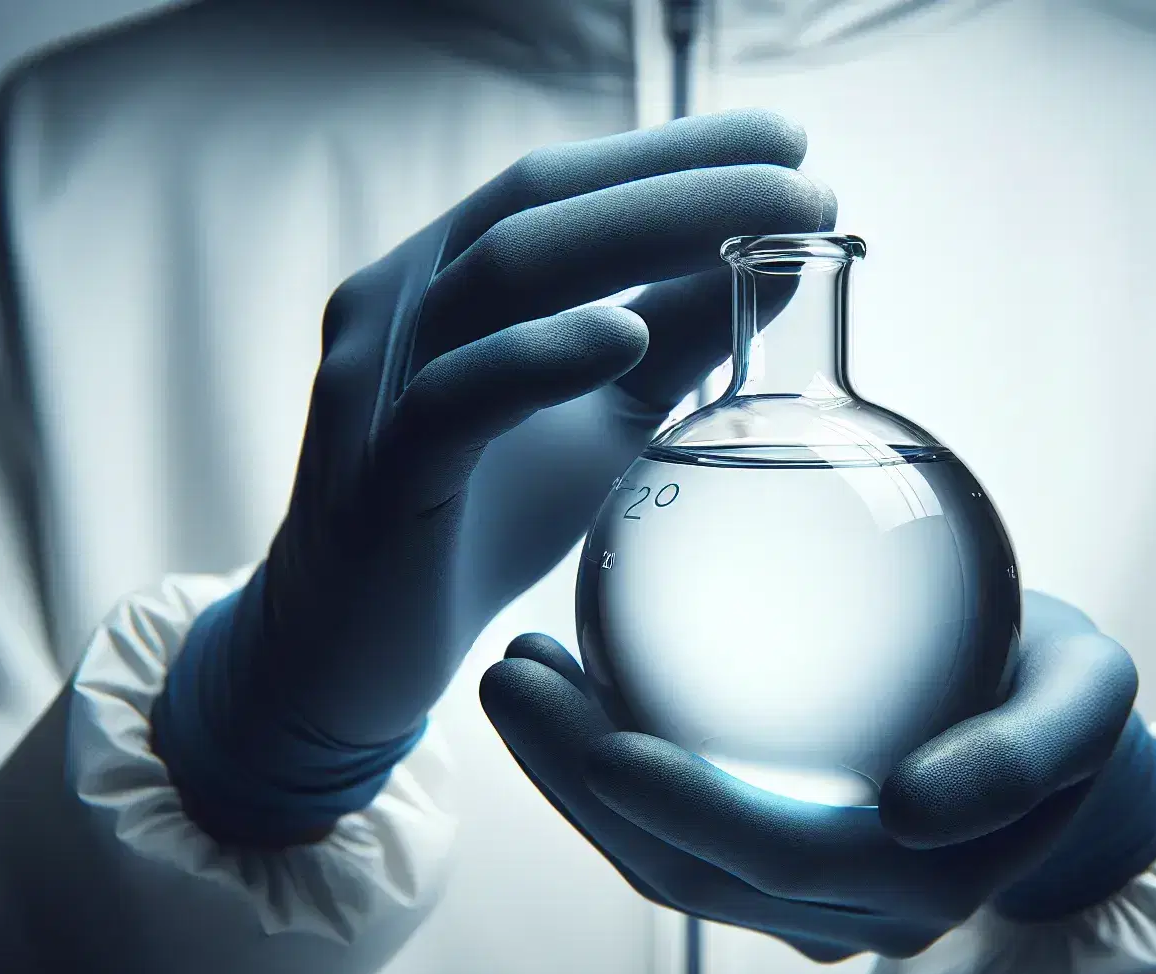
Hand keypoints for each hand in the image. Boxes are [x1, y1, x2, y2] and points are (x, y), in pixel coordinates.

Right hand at [152, 109, 836, 845]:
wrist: (354, 652)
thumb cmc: (479, 520)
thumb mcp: (599, 421)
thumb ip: (672, 343)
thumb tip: (777, 269)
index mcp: (447, 276)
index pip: (562, 183)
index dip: (674, 152)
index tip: (790, 138)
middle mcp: (402, 303)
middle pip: (537, 201)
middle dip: (677, 179)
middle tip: (801, 175)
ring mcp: (378, 383)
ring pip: (500, 273)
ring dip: (638, 237)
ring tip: (756, 232)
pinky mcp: (378, 474)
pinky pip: (456, 398)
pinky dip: (542, 357)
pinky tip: (626, 333)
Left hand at [480, 592, 1155, 960]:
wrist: (1054, 731)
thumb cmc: (1059, 694)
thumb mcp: (1088, 696)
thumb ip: (1026, 751)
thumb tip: (915, 809)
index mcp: (923, 875)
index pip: (785, 859)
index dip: (687, 813)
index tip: (604, 739)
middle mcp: (853, 910)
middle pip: (693, 870)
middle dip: (583, 783)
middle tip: (515, 675)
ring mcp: (803, 899)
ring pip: (663, 865)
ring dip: (570, 782)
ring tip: (517, 680)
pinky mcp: (768, 863)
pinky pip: (670, 840)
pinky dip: (600, 782)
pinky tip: (565, 699)